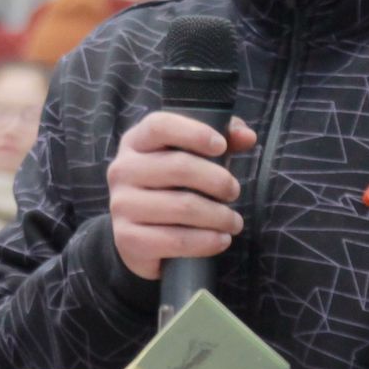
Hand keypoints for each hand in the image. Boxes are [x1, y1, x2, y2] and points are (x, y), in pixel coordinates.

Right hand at [106, 110, 257, 282]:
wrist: (136, 236)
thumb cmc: (170, 188)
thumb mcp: (191, 158)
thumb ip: (222, 140)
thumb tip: (247, 136)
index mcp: (135, 143)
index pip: (160, 126)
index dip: (194, 133)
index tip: (221, 146)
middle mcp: (122, 170)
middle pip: (178, 166)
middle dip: (218, 180)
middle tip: (234, 192)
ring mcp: (121, 206)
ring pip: (182, 207)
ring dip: (219, 216)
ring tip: (233, 221)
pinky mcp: (128, 239)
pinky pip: (176, 240)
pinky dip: (206, 242)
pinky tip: (221, 240)